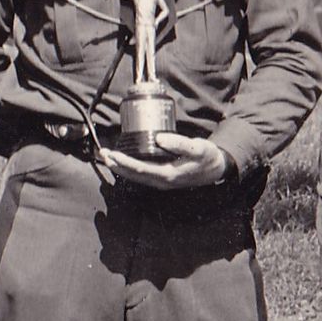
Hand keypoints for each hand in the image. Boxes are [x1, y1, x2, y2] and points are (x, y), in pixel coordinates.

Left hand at [102, 133, 230, 190]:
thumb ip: (179, 143)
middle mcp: (162, 181)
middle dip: (117, 165)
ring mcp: (162, 182)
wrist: (217, 169)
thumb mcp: (198, 147)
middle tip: (104, 154)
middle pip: (134, 175)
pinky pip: (142, 175)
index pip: (140, 170)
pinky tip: (124, 161)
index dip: (125, 163)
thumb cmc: (207, 157)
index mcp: (168, 174)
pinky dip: (130, 168)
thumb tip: (160, 138)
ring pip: (136, 177)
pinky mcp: (163, 178)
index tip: (113, 154)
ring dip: (121, 167)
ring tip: (108, 157)